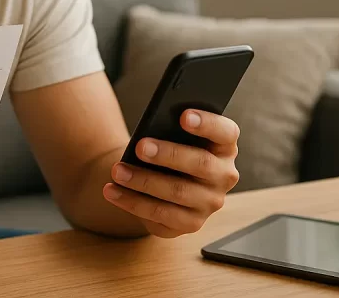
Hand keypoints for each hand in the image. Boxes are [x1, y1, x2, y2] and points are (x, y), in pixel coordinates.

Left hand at [102, 109, 240, 237]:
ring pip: (178, 192)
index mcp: (224, 146)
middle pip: (201, 164)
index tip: (183, 115)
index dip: (207, 123)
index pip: (225, 132)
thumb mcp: (171, 134)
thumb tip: (148, 132)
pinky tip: (112, 191)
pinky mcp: (191, 223)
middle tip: (140, 147)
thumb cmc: (167, 146)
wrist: (159, 175)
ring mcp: (210, 202)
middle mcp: (224, 175)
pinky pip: (162, 215)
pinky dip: (133, 202)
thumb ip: (168, 128)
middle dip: (168, 155)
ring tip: (117, 171)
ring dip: (143, 182)